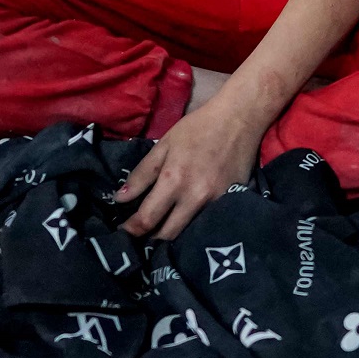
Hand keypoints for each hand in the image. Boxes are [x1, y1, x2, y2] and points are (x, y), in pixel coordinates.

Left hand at [115, 102, 265, 239]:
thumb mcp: (164, 145)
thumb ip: (141, 174)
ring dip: (172, 235)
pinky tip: (186, 222)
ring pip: (189, 233)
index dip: (131, 230)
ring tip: (160, 231)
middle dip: (150, 238)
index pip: (147, 218)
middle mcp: (195, 197)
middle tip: (141, 235)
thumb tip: (119, 199)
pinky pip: (207, 224)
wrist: (239, 119)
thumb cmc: (197, 128)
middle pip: (167, 234)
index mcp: (174, 180)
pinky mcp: (232, 203)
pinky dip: (194, 227)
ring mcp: (216, 203)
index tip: (123, 232)